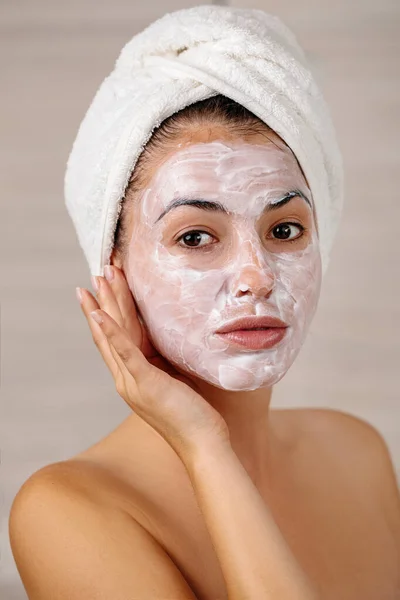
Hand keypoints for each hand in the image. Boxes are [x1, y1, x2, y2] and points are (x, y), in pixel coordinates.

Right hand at [76, 266, 229, 457]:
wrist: (202, 444)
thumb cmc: (193, 414)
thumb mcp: (175, 379)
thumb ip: (164, 361)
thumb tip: (165, 338)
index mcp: (134, 376)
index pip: (117, 339)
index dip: (108, 312)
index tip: (103, 289)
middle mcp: (126, 379)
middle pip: (109, 333)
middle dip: (102, 302)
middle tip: (95, 273)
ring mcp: (132, 382)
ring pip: (114, 336)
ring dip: (104, 306)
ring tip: (97, 280)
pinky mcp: (145, 383)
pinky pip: (125, 353)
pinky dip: (111, 332)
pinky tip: (99, 314)